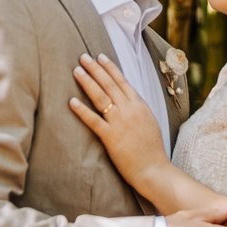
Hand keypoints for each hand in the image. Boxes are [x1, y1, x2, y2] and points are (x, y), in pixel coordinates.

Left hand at [69, 53, 165, 184]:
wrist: (154, 169)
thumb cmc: (152, 149)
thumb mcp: (150, 122)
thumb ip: (138, 108)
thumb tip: (128, 98)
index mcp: (140, 105)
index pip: (122, 81)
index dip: (110, 68)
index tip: (100, 57)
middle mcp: (129, 110)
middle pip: (109, 84)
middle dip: (95, 69)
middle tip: (83, 57)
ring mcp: (120, 123)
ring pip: (101, 97)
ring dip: (88, 82)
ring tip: (77, 70)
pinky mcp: (110, 137)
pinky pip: (93, 121)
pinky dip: (82, 110)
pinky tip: (71, 101)